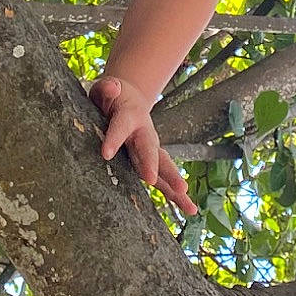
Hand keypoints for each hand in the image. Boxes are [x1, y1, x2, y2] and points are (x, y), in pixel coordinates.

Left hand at [89, 76, 197, 216]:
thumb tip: (111, 86)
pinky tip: (190, 209)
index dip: (113, 138)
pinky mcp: (151, 162)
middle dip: (151, 164)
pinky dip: (175, 194)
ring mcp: (150, 148)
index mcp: (129, 116)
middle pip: (149, 149)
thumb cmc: (112, 96)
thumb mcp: (105, 89)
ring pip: (163, 166)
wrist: (129, 100)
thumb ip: (106, 88)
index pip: (121, 127)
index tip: (105, 154)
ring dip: (173, 182)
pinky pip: (163, 179)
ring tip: (187, 199)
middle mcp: (144, 134)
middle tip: (151, 179)